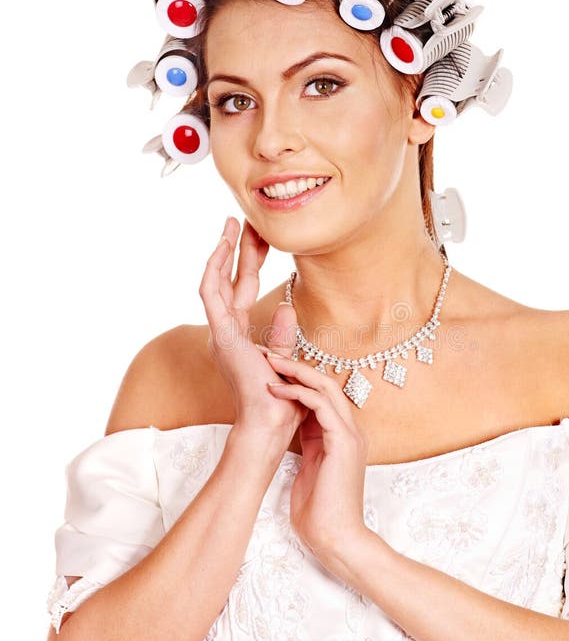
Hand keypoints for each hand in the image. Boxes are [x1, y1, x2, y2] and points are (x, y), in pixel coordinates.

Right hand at [199, 216, 306, 439]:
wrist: (272, 420)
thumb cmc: (281, 398)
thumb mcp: (284, 358)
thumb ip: (281, 333)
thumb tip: (286, 306)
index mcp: (239, 334)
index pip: (244, 288)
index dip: (252, 260)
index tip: (261, 235)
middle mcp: (225, 330)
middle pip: (231, 279)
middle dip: (239, 248)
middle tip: (245, 219)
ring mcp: (220, 331)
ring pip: (215, 280)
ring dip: (223, 251)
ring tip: (232, 224)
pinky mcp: (220, 333)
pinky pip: (210, 294)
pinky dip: (214, 269)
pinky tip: (222, 248)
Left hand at [261, 350, 370, 569]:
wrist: (336, 539)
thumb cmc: (319, 513)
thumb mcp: (309, 471)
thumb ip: (307, 447)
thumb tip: (290, 431)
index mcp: (342, 437)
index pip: (323, 396)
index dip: (298, 379)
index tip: (271, 370)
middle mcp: (350, 431)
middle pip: (326, 383)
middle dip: (296, 366)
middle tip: (269, 354)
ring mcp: (351, 435)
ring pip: (325, 387)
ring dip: (296, 372)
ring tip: (270, 363)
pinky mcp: (343, 442)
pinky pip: (321, 405)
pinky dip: (298, 393)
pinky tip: (276, 389)